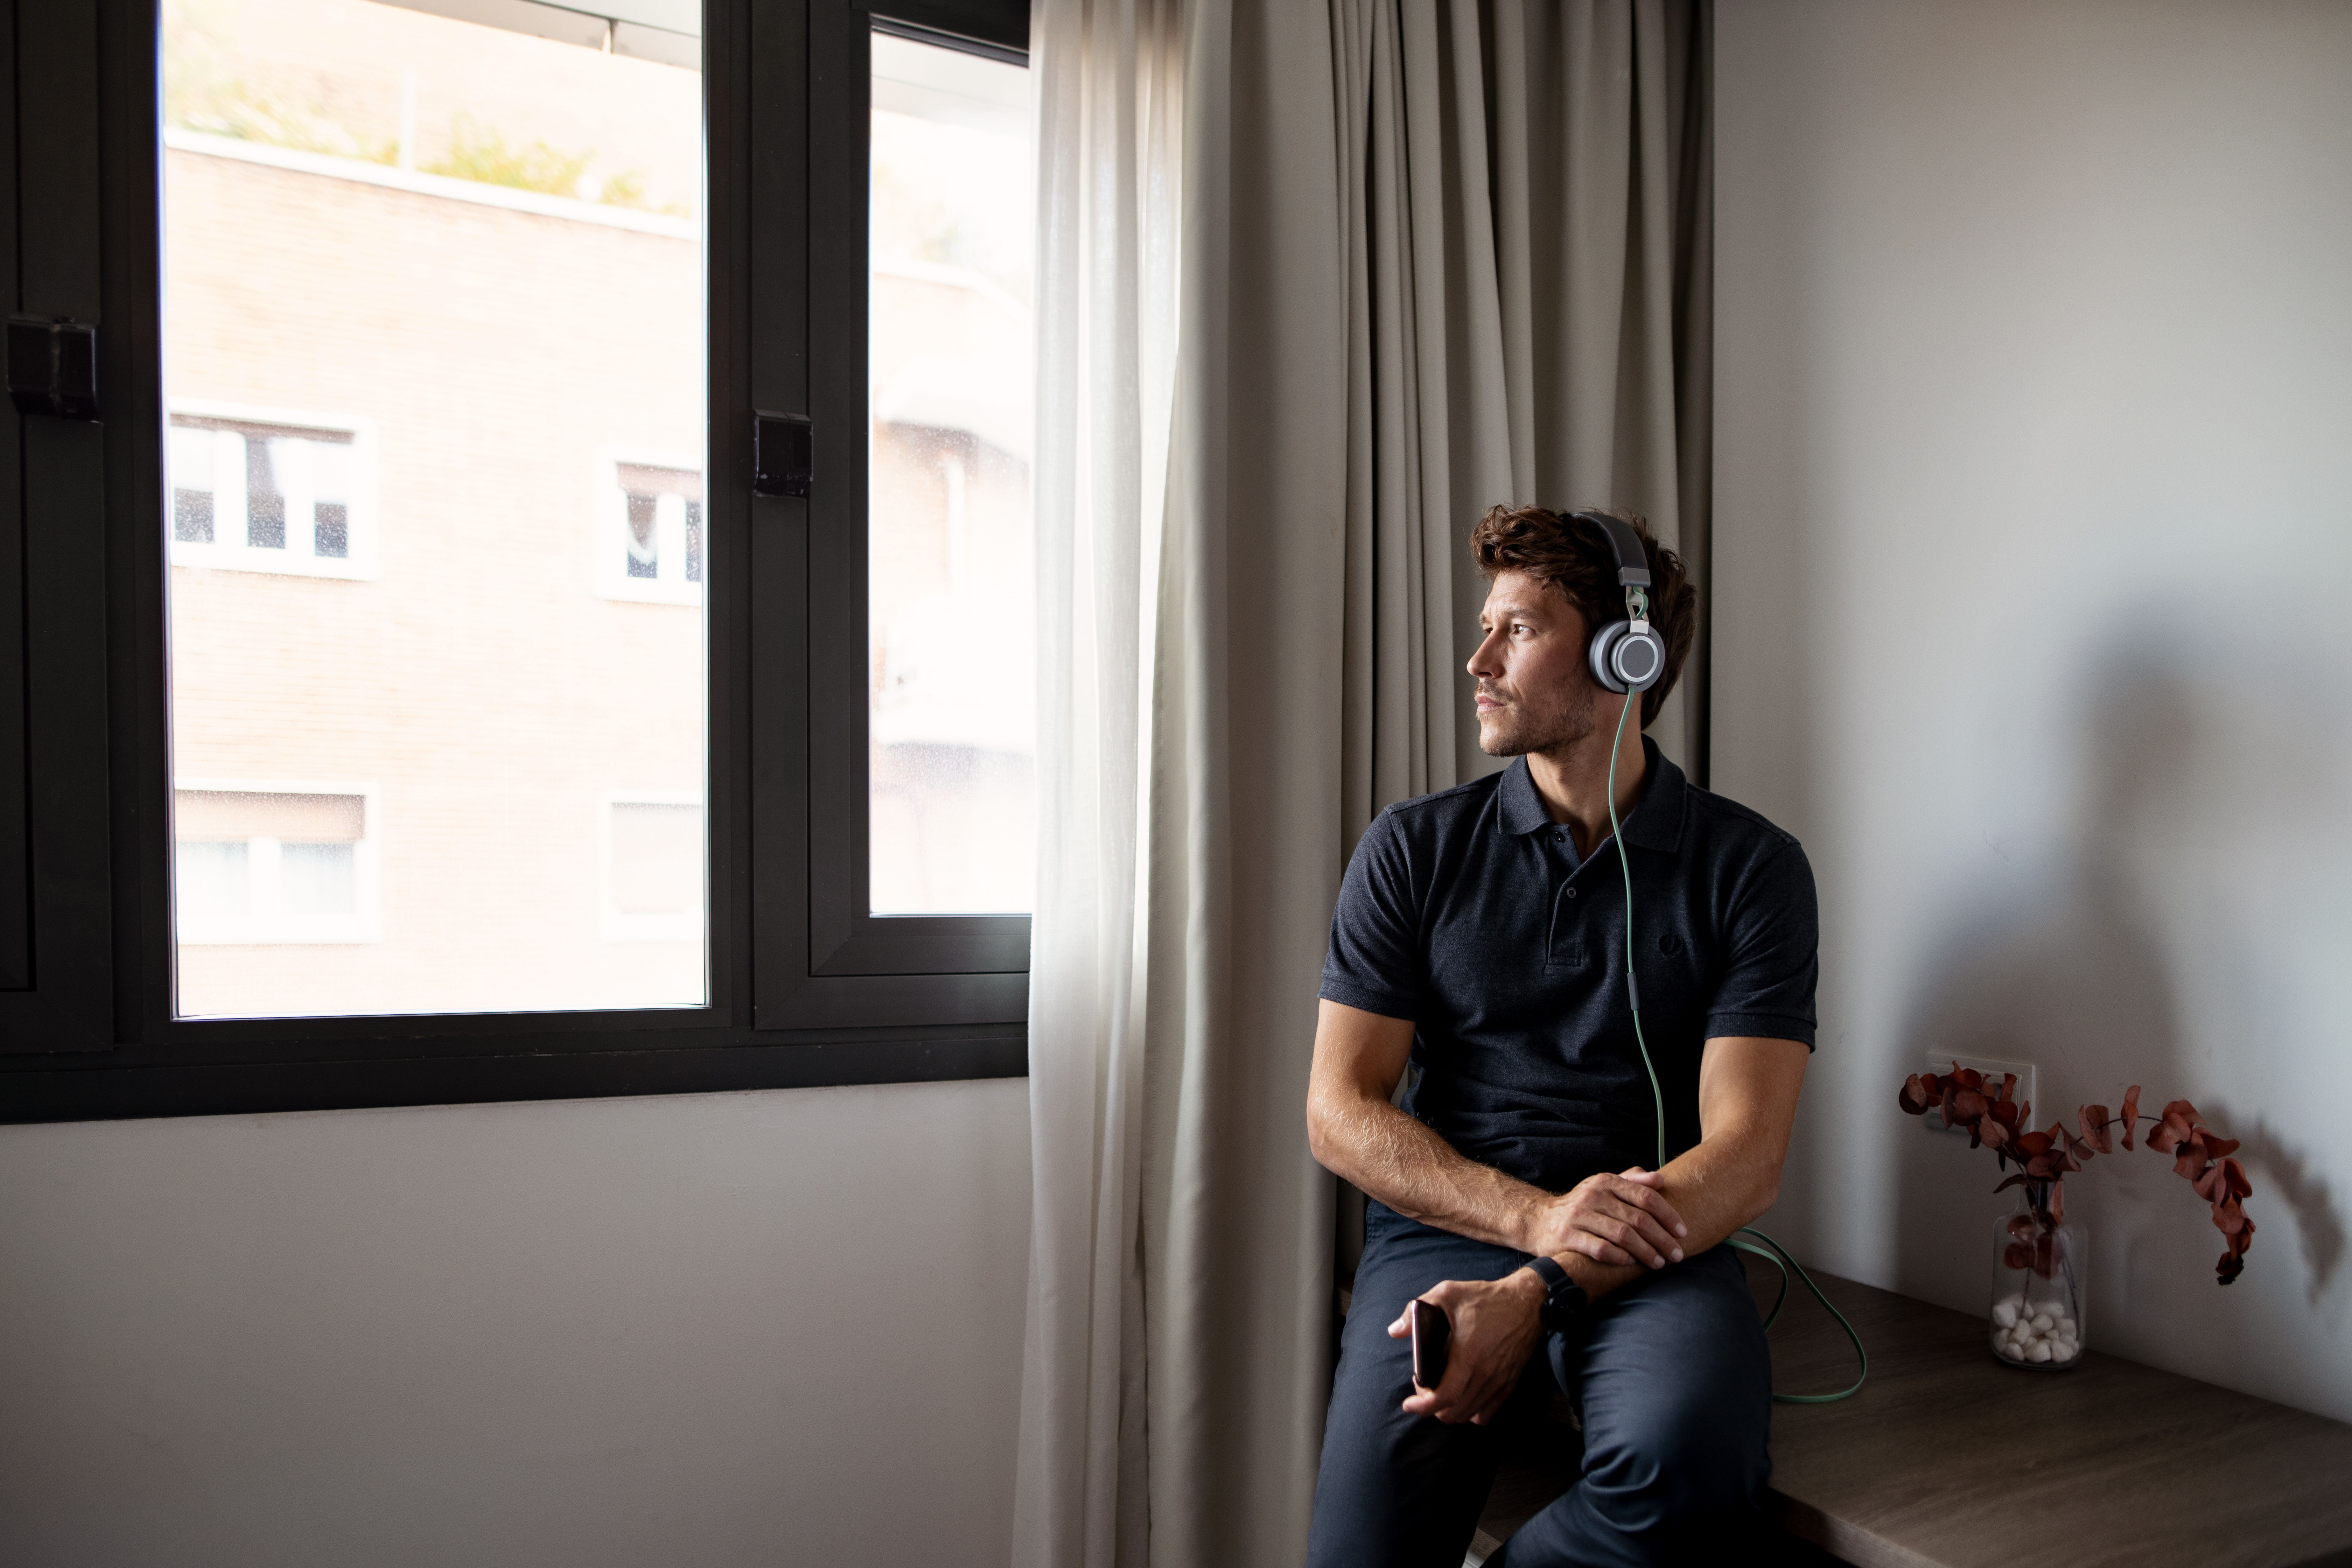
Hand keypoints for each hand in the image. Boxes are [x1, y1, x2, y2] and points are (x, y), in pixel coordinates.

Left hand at [1387, 1271, 1544, 1424]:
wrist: (1528, 1303)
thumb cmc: (1486, 1298)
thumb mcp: (1448, 1293)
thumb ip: (1417, 1311)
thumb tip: (1395, 1331)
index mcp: (1469, 1356)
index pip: (1445, 1397)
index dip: (1423, 1406)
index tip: (1409, 1404)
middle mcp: (1485, 1375)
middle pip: (1454, 1413)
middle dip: (1432, 1406)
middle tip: (1425, 1387)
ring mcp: (1499, 1382)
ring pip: (1468, 1415)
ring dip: (1450, 1409)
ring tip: (1442, 1390)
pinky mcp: (1509, 1384)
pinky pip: (1487, 1413)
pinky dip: (1471, 1412)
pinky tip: (1464, 1395)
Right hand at [1525, 1166, 1687, 1269]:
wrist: (1539, 1220)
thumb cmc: (1582, 1206)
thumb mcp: (1604, 1187)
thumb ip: (1631, 1181)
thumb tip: (1659, 1179)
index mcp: (1606, 1182)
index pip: (1645, 1197)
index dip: (1668, 1215)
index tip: (1682, 1232)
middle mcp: (1593, 1196)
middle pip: (1638, 1219)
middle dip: (1662, 1239)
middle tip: (1677, 1254)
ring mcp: (1579, 1216)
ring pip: (1623, 1235)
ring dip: (1646, 1252)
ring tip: (1659, 1263)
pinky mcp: (1568, 1236)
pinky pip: (1602, 1249)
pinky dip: (1621, 1258)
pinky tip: (1632, 1263)